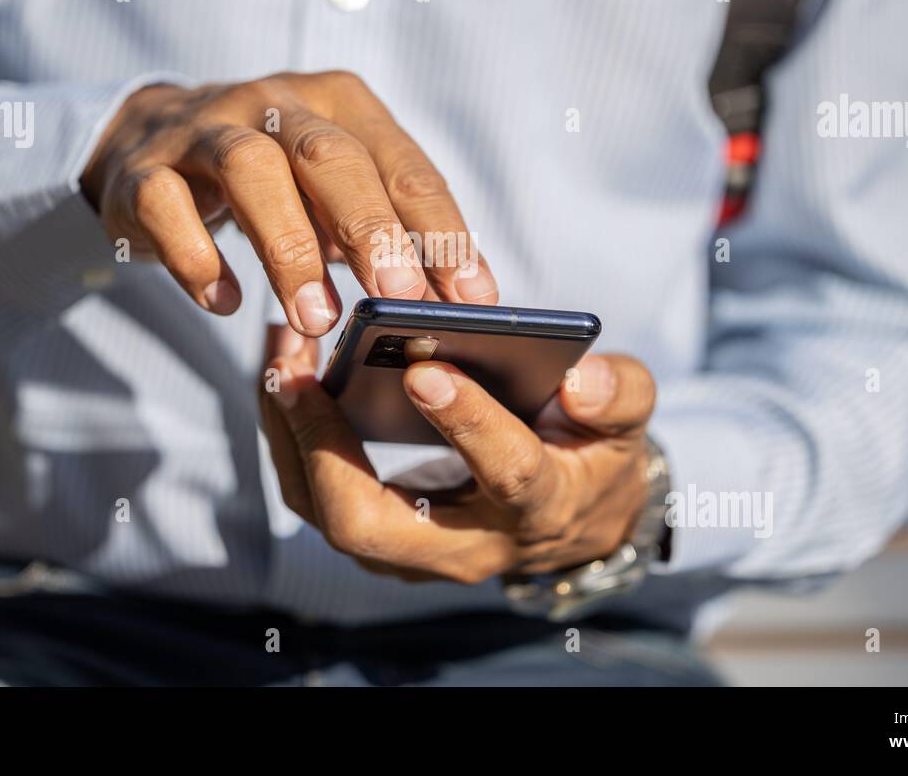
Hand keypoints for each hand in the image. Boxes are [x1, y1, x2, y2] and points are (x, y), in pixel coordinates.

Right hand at [81, 72, 498, 335]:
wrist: (149, 142)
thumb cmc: (273, 182)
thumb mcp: (335, 196)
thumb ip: (389, 234)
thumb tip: (456, 304)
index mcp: (341, 104)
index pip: (403, 164)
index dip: (441, 230)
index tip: (472, 296)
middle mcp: (277, 102)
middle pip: (330, 157)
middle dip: (371, 229)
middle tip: (399, 297)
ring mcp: (205, 129)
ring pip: (251, 171)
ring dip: (288, 248)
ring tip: (316, 317)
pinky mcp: (144, 168)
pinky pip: (166, 205)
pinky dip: (197, 257)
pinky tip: (225, 302)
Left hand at [258, 328, 655, 582]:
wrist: (575, 516)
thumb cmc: (595, 455)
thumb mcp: (628, 419)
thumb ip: (618, 394)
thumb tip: (581, 380)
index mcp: (540, 506)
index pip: (506, 472)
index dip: (468, 422)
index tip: (428, 366)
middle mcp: (468, 544)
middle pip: (370, 523)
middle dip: (323, 446)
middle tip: (299, 371)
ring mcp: (416, 551)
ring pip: (328, 513)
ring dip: (291, 435)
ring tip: (279, 356)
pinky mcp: (384, 538)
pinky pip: (319, 497)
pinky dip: (292, 437)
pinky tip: (286, 374)